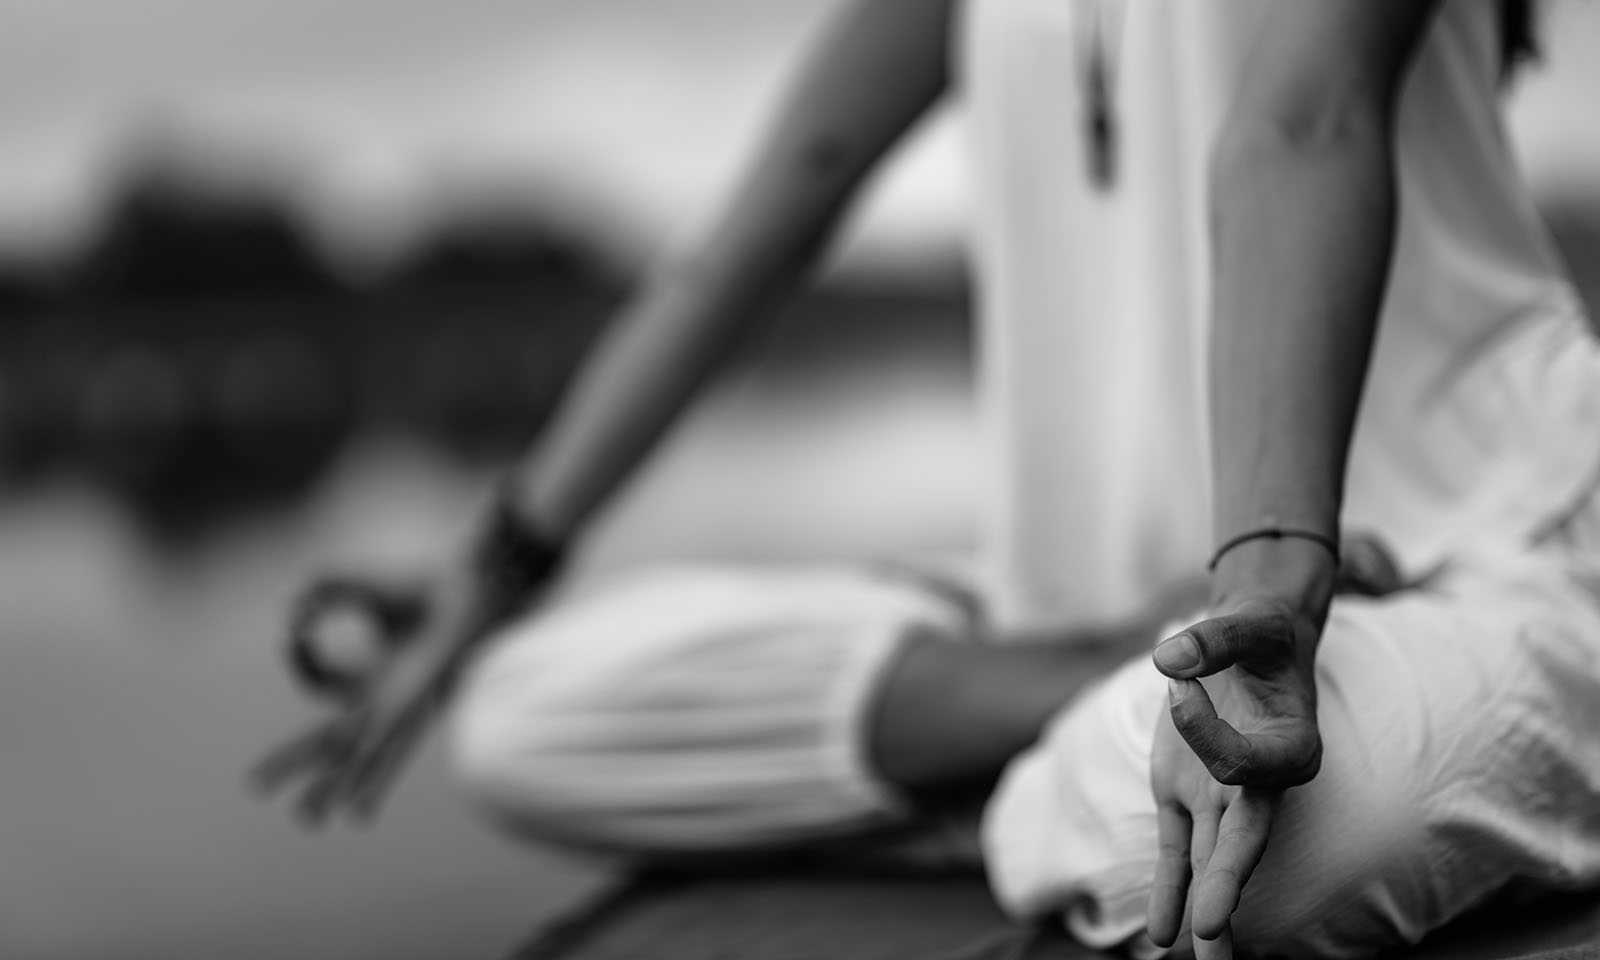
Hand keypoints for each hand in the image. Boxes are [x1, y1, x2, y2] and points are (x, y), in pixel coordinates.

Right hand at [252, 570, 481, 825]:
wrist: (466, 584)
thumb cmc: (422, 580)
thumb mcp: (355, 582)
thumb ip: (318, 593)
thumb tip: (292, 616)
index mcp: (379, 671)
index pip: (324, 685)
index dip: (303, 661)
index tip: (297, 631)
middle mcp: (388, 696)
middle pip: (332, 740)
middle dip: (296, 764)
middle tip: (255, 789)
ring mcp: (398, 707)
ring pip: (356, 757)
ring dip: (330, 788)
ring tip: (308, 821)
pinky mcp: (410, 710)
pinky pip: (384, 752)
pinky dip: (368, 781)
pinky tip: (356, 812)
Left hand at [1146, 600, 1321, 956]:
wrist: (1253, 642)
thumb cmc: (1260, 633)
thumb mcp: (1248, 621)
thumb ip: (1215, 638)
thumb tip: (1167, 659)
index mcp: (1294, 745)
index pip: (1248, 765)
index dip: (1209, 736)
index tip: (1175, 681)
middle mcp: (1264, 783)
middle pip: (1247, 842)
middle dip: (1227, 886)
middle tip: (1210, 932)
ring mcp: (1224, 797)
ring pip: (1217, 863)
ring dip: (1208, 913)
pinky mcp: (1188, 799)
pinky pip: (1179, 852)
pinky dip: (1170, 891)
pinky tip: (1161, 938)